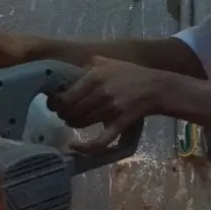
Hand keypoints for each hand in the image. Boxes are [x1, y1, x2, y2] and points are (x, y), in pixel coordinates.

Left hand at [48, 57, 170, 151]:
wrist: (156, 88)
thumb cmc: (131, 74)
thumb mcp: (109, 62)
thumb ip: (88, 64)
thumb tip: (69, 69)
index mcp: (95, 77)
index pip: (65, 96)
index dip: (55, 103)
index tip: (54, 104)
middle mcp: (100, 93)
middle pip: (70, 110)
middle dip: (64, 113)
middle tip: (65, 112)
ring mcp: (110, 110)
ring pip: (80, 123)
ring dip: (73, 123)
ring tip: (74, 120)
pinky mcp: (119, 124)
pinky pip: (99, 141)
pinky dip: (85, 147)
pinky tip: (75, 146)